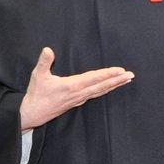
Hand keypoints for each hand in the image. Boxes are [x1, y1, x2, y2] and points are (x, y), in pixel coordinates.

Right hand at [18, 47, 132, 130]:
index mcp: (71, 86)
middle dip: (117, 80)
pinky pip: (95, 94)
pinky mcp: (77, 101)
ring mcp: (79, 98)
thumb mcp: (37, 76)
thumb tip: (47, 49)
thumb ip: (44, 62)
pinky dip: (105, 90)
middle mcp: (78, 93)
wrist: (33, 114)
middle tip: (131, 75)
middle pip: (102, 86)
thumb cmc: (36, 94)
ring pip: (100, 91)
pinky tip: (111, 87)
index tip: (120, 70)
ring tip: (126, 80)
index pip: (93, 78)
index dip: (108, 74)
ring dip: (114, 85)